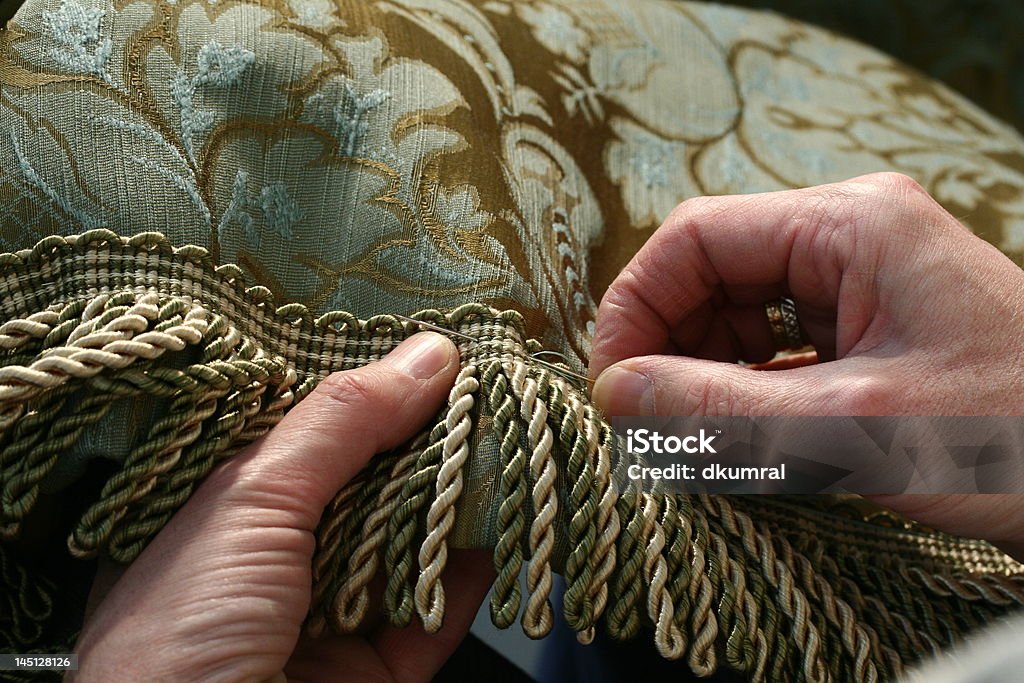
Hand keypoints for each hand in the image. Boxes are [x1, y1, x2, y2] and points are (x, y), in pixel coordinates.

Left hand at [72, 332, 493, 681]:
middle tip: (493, 382)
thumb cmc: (182, 631)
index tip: (435, 347)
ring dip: (461, 495)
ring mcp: (331, 613)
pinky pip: (438, 608)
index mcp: (225, 508)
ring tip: (514, 434)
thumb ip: (341, 424)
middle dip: (428, 436)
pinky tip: (509, 518)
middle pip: (370, 479)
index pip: (308, 429)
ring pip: (410, 537)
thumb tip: (429, 354)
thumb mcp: (250, 500)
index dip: (370, 387)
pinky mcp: (379, 669)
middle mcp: (279, 555)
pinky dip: (475, 567)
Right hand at [589, 172, 1023, 558]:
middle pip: (713, 274)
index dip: (636, 306)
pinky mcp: (870, 333)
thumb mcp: (852, 427)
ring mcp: (862, 285)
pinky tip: (736, 439)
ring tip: (690, 440)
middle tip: (644, 423)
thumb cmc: (1015, 439)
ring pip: (739, 316)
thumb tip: (614, 394)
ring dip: (702, 375)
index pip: (697, 238)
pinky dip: (744, 394)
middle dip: (668, 346)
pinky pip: (777, 351)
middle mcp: (850, 238)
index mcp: (849, 224)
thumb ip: (721, 407)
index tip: (610, 385)